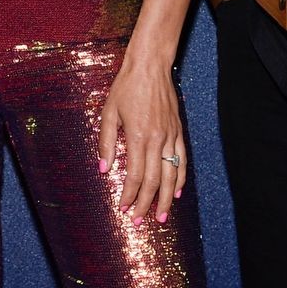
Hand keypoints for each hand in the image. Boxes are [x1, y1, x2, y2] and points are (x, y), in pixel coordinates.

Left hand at [98, 56, 187, 224]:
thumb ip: (106, 143)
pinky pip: (182, 160)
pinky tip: (176, 191)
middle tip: (139, 220)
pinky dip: (180, 178)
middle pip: (154, 181)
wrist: (150, 67)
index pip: (135, 176)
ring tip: (161, 216)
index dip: (130, 195)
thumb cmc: (126, 87)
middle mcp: (157, 140)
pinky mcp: (178, 131)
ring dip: (166, 199)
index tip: (123, 207)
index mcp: (138, 136)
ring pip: (171, 175)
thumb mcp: (108, 112)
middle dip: (146, 204)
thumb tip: (104, 170)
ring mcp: (170, 136)